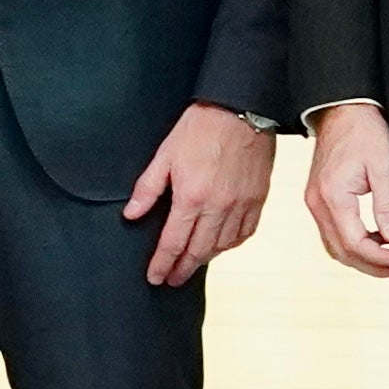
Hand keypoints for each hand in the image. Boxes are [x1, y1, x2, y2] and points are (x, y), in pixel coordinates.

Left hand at [124, 102, 276, 289]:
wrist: (241, 108)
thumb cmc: (201, 127)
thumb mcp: (165, 154)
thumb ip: (148, 188)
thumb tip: (132, 215)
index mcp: (191, 197)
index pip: (173, 243)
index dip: (162, 264)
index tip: (155, 278)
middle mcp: (218, 207)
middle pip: (198, 251)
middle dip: (182, 269)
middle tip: (172, 279)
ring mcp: (241, 205)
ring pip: (222, 246)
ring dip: (205, 259)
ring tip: (192, 263)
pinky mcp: (257, 199)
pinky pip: (245, 233)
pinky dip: (231, 244)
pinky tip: (221, 245)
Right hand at [303, 100, 388, 279]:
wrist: (342, 110)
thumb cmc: (365, 132)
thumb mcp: (385, 167)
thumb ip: (387, 205)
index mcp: (333, 196)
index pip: (355, 243)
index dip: (379, 259)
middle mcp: (317, 203)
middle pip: (342, 251)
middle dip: (371, 266)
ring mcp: (313, 202)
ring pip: (334, 246)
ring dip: (361, 258)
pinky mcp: (317, 198)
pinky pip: (331, 232)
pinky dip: (351, 243)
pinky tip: (374, 241)